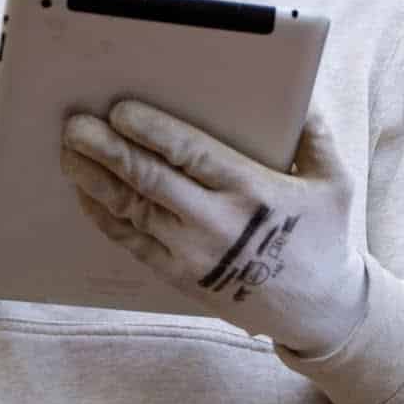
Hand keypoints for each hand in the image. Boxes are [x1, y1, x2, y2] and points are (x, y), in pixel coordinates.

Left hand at [61, 102, 366, 356]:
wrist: (316, 310)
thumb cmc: (324, 236)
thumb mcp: (334, 180)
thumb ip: (313, 133)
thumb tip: (296, 92)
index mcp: (252, 190)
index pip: (190, 153)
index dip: (151, 131)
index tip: (121, 110)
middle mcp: (215, 222)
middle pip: (148, 180)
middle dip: (107, 150)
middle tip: (75, 125)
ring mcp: (192, 254)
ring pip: (131, 209)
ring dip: (95, 179)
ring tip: (69, 153)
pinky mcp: (178, 276)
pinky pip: (130, 242)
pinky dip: (103, 216)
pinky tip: (85, 194)